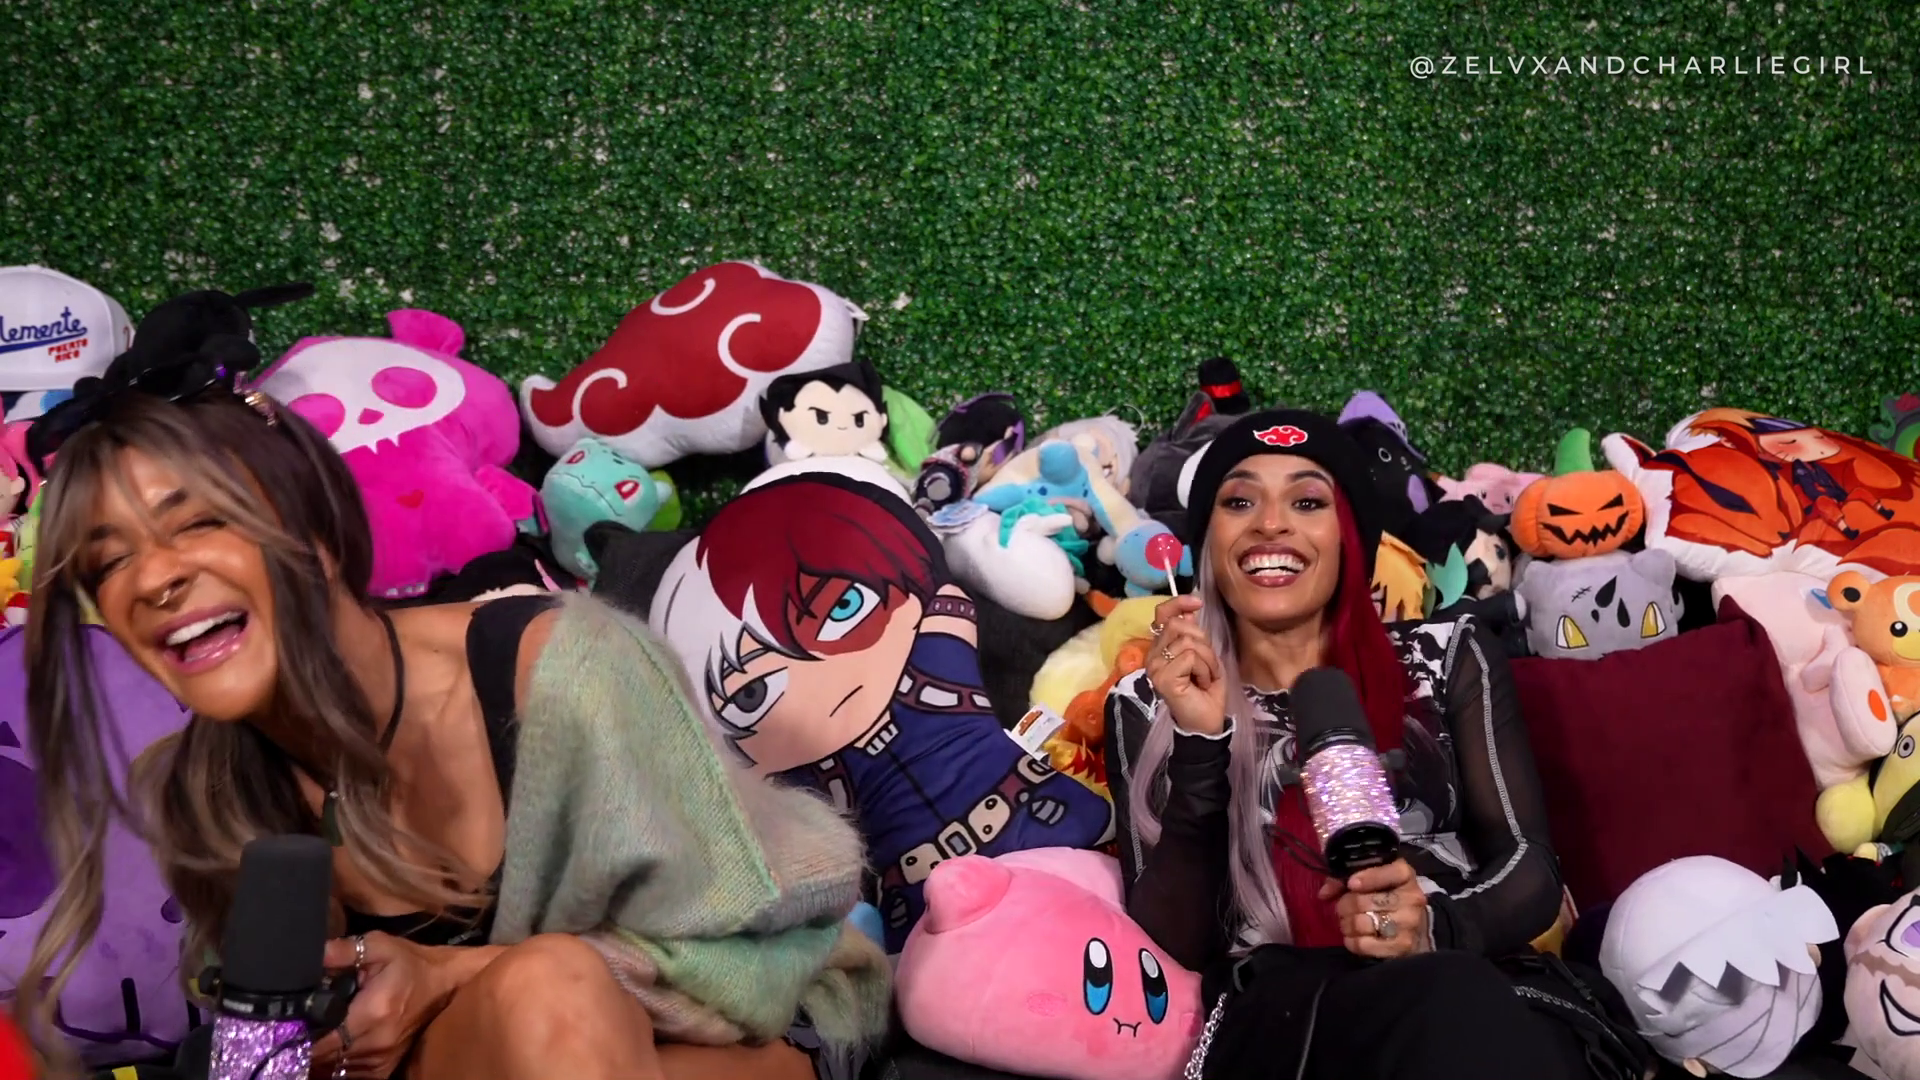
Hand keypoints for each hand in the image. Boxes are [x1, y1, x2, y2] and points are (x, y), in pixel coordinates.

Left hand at [309, 932, 454, 1078]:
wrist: (442, 982)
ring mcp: (381, 1059)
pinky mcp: (385, 1067)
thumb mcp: (379, 945)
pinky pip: (350, 1073)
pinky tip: (336, 1044)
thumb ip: (345, 950)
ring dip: (323, 1054)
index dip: (300, 1035)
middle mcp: (376, 1042)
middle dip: (308, 1043)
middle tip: (298, 1025)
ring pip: (335, 1067)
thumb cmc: (409, 962)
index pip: (322, 1040)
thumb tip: (314, 955)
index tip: (288, 1023)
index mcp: (372, 1013)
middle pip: (325, 1057)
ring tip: (316, 1033)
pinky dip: (339, 1062)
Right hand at [1143, 595, 1228, 734]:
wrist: (1206, 722)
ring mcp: (1155, 667)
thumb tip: (1190, 610)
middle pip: (1180, 625)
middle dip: (1203, 642)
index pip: (1162, 615)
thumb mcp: (1204, 656)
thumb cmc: (1205, 691)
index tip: (1197, 602)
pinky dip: (1205, 669)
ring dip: (1208, 660)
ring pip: (1188, 641)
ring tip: (1206, 678)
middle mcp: (1153, 655)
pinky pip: (1190, 657)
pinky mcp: (1163, 677)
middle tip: (1208, 665)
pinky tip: (1202, 684)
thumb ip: (1194, 635)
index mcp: (1161, 648)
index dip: (1178, 603)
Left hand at [1318, 859, 1430, 959]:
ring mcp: (1409, 923)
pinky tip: (1353, 938)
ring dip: (1347, 924)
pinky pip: (1365, 944)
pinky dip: (1352, 942)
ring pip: (1362, 923)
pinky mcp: (1403, 945)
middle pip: (1365, 901)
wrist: (1414, 928)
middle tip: (1341, 909)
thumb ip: (1343, 880)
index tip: (1351, 884)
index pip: (1388, 873)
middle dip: (1345, 905)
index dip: (1367, 878)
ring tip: (1346, 923)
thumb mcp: (1369, 880)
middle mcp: (1412, 898)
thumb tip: (1323, 894)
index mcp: (1405, 875)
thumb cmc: (1385, 898)